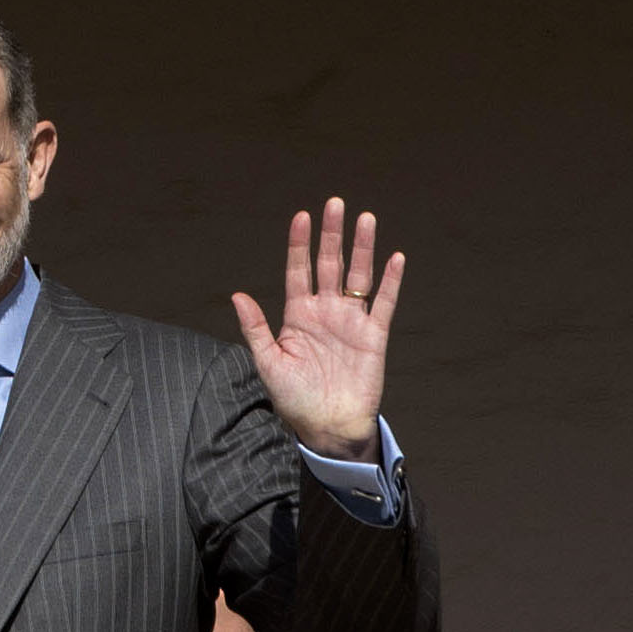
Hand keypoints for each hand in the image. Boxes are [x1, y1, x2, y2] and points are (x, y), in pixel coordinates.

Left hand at [230, 196, 403, 459]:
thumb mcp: (268, 363)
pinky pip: (384, 303)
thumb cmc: (294, 399)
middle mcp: (325, 312)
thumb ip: (256, 328)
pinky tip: (395, 257)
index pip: (299, 270)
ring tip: (364, 218)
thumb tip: (238, 295)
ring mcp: (351, 321)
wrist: (327, 428)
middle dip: (331, 234)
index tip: (301, 216)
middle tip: (335, 203)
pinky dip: (391, 281)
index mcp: (298, 315)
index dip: (300, 244)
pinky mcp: (373, 336)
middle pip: (329, 264)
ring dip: (361, 248)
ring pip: (357, 276)